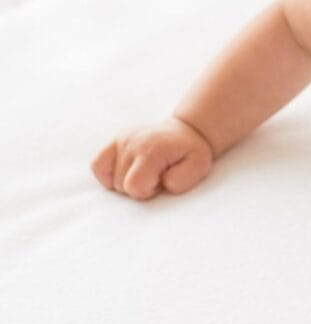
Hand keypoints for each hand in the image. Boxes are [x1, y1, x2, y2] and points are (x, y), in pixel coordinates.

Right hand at [91, 117, 213, 200]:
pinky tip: (126, 171)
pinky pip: (97, 164)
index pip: (134, 186)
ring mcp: (122, 139)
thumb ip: (182, 179)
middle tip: (156, 175)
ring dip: (126, 180)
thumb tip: (162, 183)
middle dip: (139, 186)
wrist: (186, 132)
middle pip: (120, 184)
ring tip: (145, 170)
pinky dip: (108, 174)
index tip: (160, 182)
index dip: (147, 191)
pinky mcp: (115, 140)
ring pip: (109, 178)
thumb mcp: (199, 166)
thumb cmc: (192, 152)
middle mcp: (132, 142)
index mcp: (152, 150)